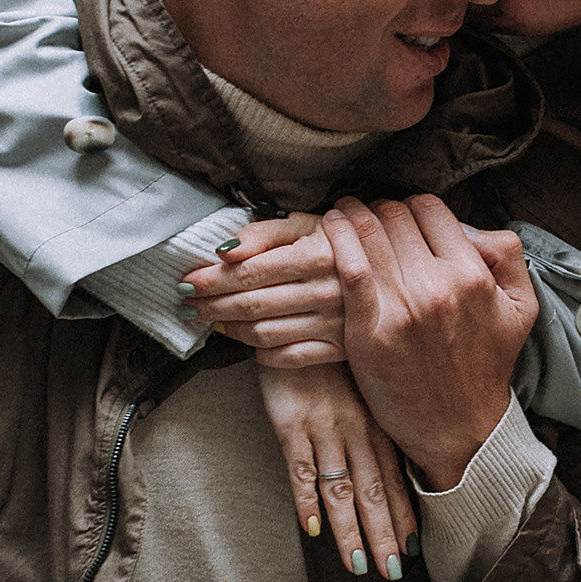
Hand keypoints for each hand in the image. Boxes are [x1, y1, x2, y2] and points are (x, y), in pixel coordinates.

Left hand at [182, 212, 346, 365]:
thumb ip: (265, 232)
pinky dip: (260, 353)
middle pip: (253, 304)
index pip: (250, 271)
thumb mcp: (308, 224)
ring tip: (210, 319)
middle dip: (212, 304)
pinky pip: (289, 357)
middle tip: (188, 303)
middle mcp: (328, 292)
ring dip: (230, 328)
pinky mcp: (340, 349)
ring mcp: (334, 325)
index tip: (188, 281)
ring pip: (265, 334)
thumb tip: (225, 251)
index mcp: (318, 256)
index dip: (213, 279)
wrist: (392, 272)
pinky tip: (245, 341)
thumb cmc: (340, 243)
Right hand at [258, 364, 412, 577]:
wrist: (302, 308)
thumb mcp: (364, 378)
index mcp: (376, 419)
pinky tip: (312, 529)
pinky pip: (299, 468)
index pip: (394, 476)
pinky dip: (306, 500)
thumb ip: (375, 415)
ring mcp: (323, 427)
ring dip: (350, 530)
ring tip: (359, 564)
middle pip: (372, 492)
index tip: (412, 546)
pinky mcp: (289, 423)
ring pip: (340, 489)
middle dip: (383, 534)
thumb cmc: (335, 346)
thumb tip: (387, 456)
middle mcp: (355, 427)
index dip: (403, 513)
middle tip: (392, 571)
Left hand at [323, 196, 538, 492]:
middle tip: (367, 214)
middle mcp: (438, 286)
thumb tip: (470, 225)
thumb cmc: (486, 366)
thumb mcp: (520, 308)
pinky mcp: (370, 333)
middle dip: (379, 209)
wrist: (459, 428)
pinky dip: (337, 241)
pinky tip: (331, 228)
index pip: (430, 209)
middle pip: (395, 216)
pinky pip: (350, 270)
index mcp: (473, 275)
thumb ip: (506, 256)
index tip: (401, 217)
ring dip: (351, 216)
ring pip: (368, 233)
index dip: (412, 207)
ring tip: (342, 213)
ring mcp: (402, 309)